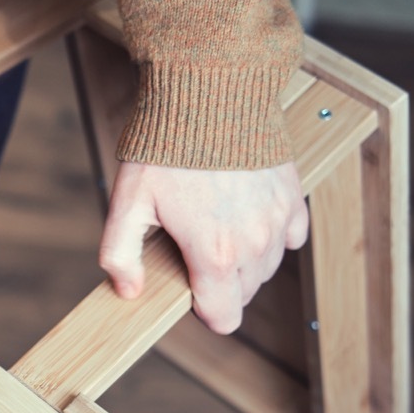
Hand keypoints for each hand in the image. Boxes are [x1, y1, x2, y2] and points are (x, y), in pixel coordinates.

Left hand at [98, 161, 308, 333]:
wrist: (210, 95)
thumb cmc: (166, 149)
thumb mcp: (127, 204)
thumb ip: (120, 255)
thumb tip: (129, 291)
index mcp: (214, 254)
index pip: (224, 317)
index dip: (203, 313)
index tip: (189, 293)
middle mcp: (254, 242)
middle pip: (244, 294)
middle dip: (220, 286)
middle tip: (193, 252)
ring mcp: (278, 220)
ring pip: (267, 268)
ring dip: (244, 263)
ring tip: (215, 231)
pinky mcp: (292, 197)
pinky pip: (291, 238)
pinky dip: (272, 237)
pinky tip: (245, 218)